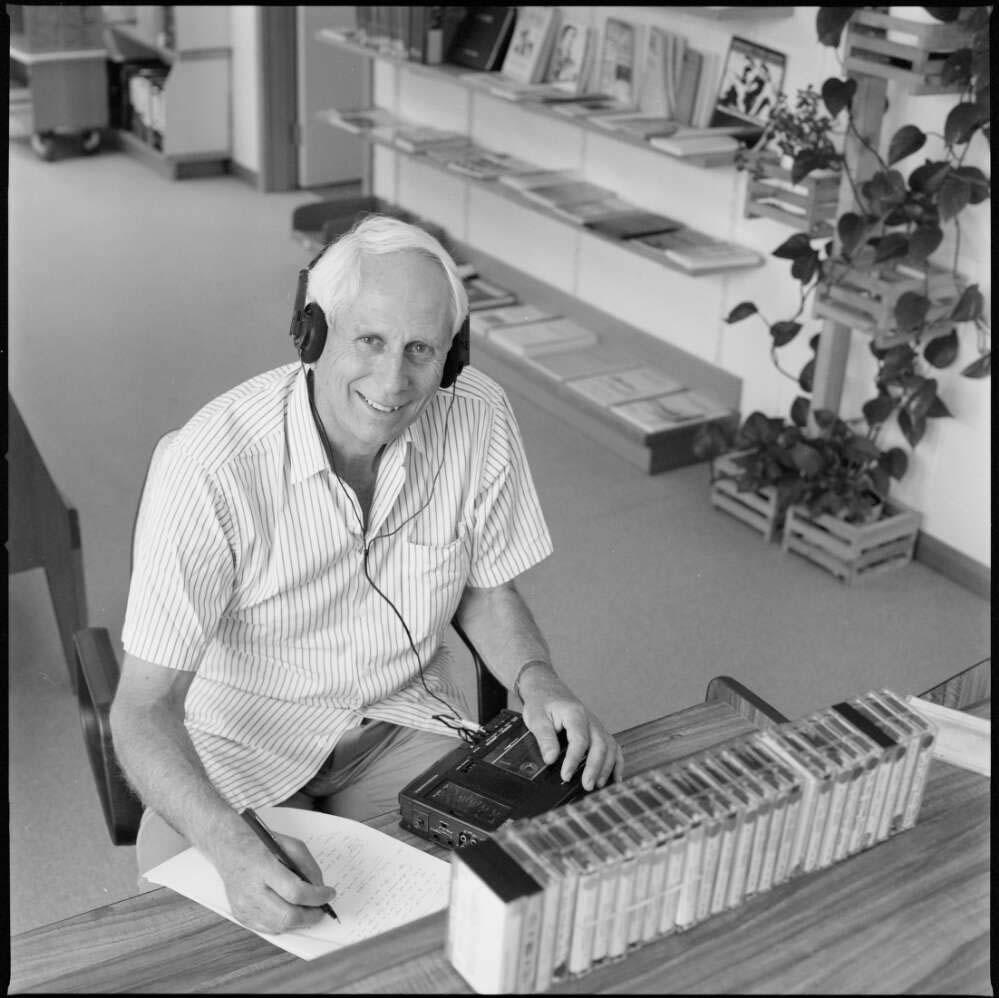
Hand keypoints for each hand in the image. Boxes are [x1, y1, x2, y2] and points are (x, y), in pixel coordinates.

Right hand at [212, 827, 336, 934]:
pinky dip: (284, 923)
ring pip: (279, 926)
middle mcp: (251, 891)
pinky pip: (268, 929)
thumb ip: (308, 866)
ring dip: (299, 921)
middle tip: (322, 909)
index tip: (329, 893)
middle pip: (287, 916)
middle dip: (311, 915)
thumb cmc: (261, 844)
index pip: (295, 892)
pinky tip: (291, 911)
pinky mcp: (241, 916)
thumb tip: (320, 889)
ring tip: (308, 910)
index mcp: (263, 868)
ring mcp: (244, 906)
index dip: (317, 897)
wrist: (231, 849)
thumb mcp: (290, 844)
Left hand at [518, 663, 623, 791]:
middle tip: (587, 786)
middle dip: (595, 767)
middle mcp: (590, 719)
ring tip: (598, 785)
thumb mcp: (536, 717)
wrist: (546, 687)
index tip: (566, 775)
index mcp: (575, 714)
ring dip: (607, 767)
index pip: (579, 740)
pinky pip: (613, 746)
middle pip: (600, 745)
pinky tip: (615, 778)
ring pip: (610, 746)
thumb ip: (544, 738)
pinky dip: (616, 762)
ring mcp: (596, 725)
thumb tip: (550, 759)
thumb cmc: (541, 701)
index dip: (574, 760)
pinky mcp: (597, 731)